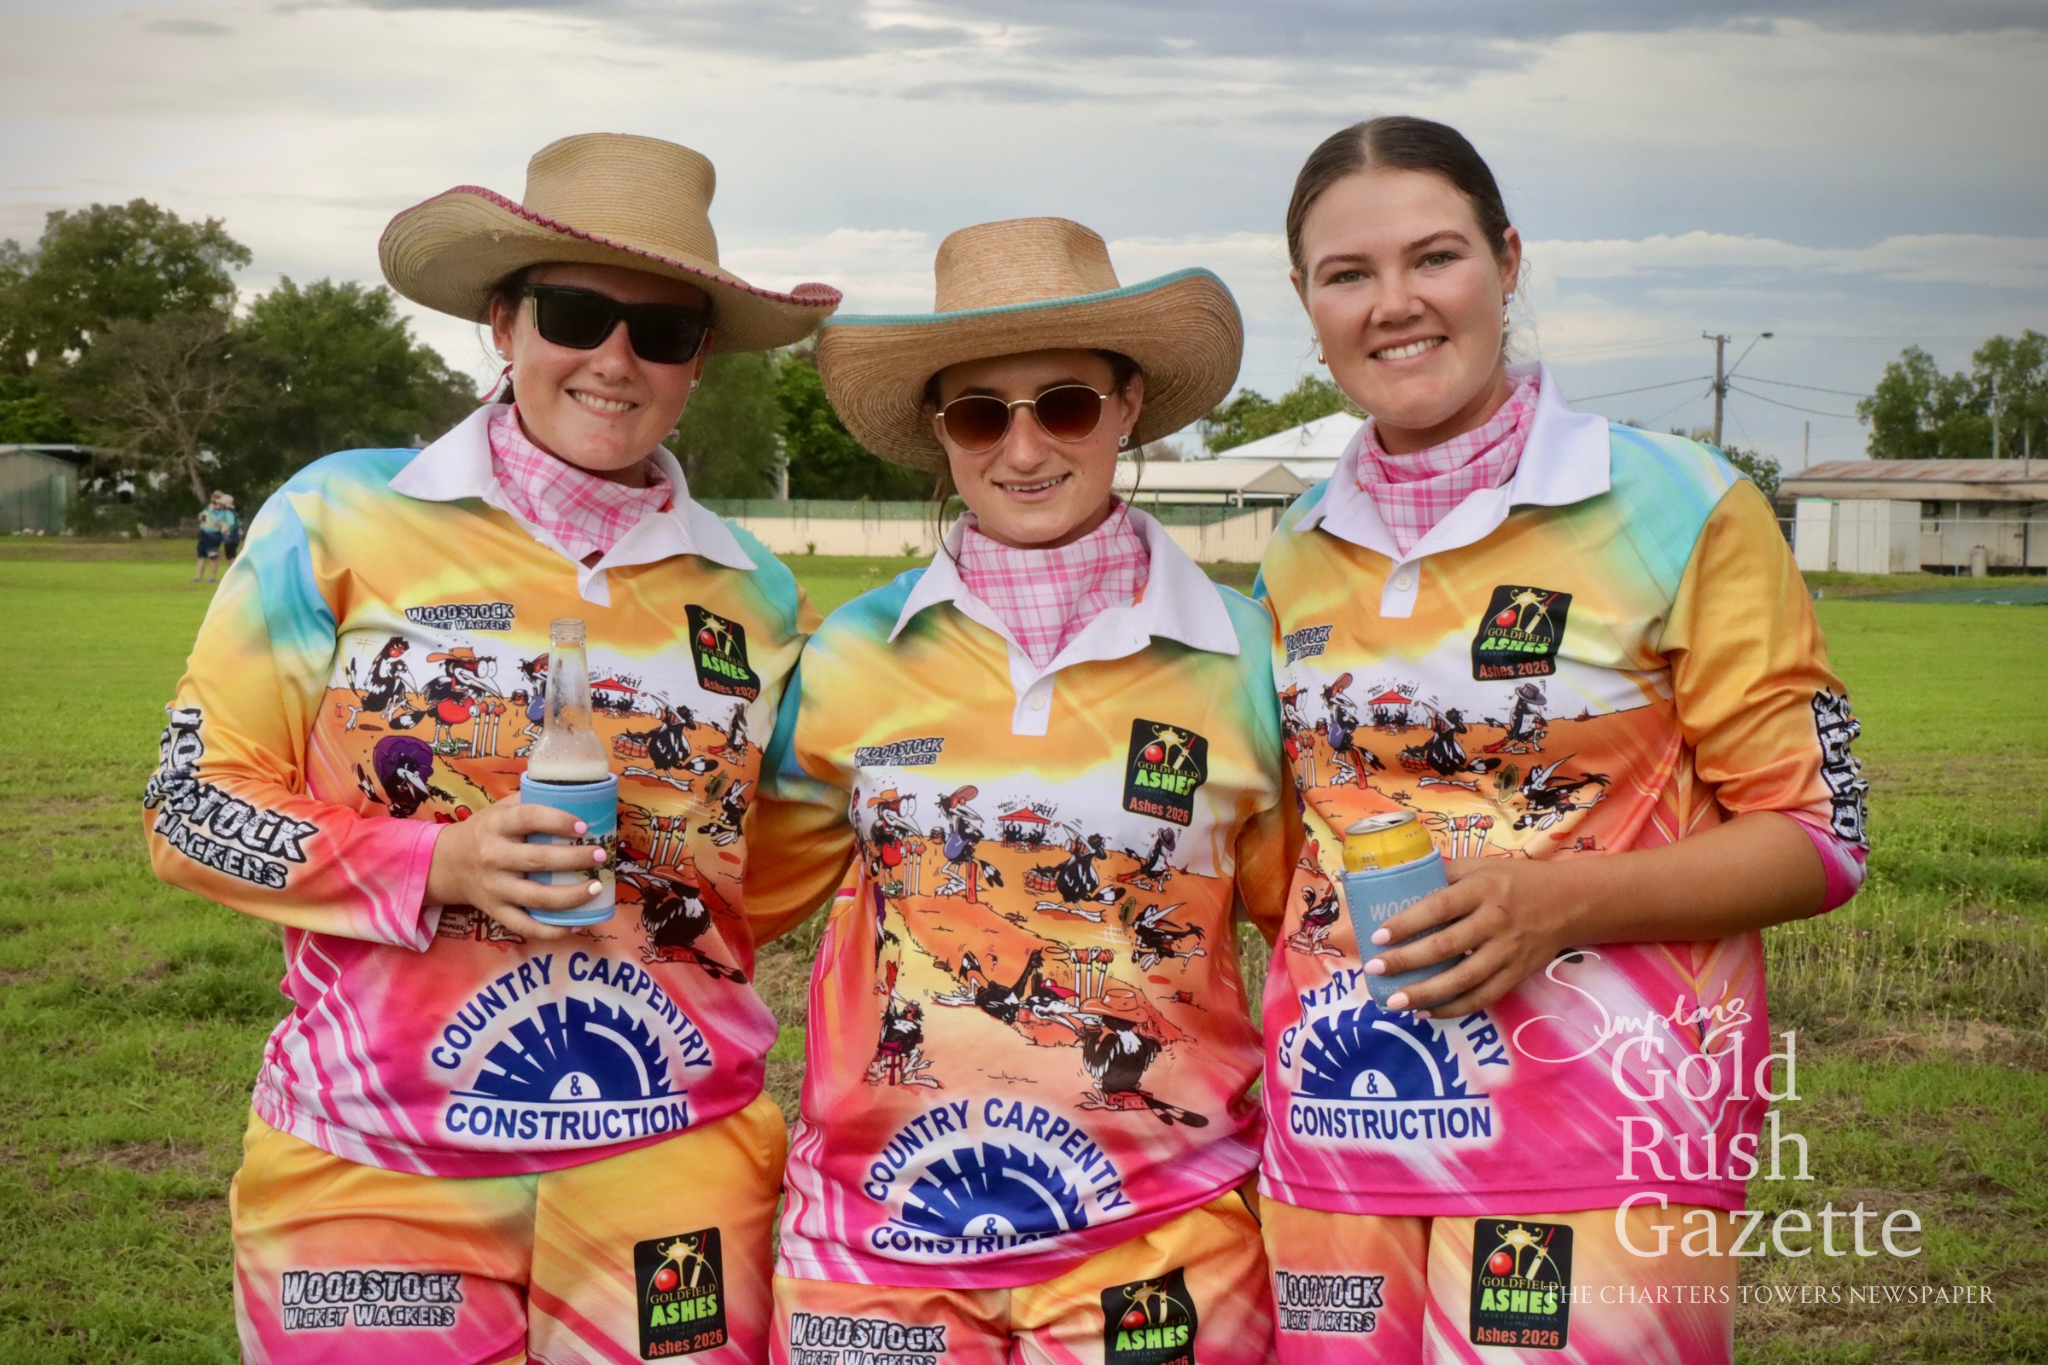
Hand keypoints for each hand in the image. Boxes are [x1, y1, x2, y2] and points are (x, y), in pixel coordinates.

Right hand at [424, 795, 606, 941]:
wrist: (448, 864)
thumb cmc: (486, 831)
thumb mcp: (499, 809)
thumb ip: (530, 801)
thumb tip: (577, 793)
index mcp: (496, 826)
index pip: (528, 818)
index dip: (557, 821)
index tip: (583, 826)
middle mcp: (493, 857)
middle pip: (537, 860)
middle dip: (574, 859)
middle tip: (600, 855)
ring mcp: (494, 888)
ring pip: (535, 897)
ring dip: (570, 896)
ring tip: (596, 888)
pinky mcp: (495, 912)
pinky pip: (525, 926)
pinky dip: (551, 930)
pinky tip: (576, 924)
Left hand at [1363, 857, 1586, 1017]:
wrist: (1570, 903)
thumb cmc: (1515, 881)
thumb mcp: (1481, 867)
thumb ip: (1445, 873)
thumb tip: (1397, 877)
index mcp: (1482, 889)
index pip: (1439, 907)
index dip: (1407, 923)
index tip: (1377, 936)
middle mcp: (1495, 922)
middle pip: (1446, 946)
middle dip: (1406, 961)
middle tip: (1375, 969)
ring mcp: (1507, 952)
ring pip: (1463, 980)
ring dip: (1425, 994)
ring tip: (1394, 1002)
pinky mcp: (1516, 975)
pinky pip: (1482, 998)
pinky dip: (1453, 1009)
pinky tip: (1425, 1012)